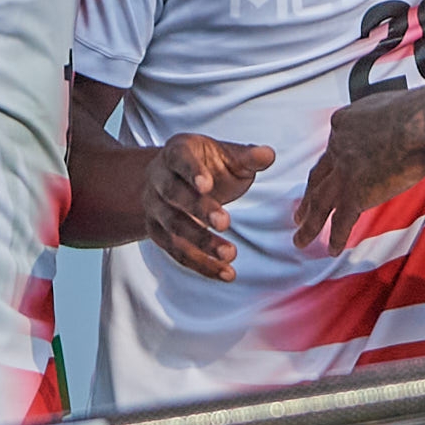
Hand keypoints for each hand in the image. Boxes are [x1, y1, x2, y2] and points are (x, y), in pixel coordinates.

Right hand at [144, 134, 273, 280]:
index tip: (206, 185)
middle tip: (225, 223)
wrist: (178, 181)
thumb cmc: (208, 166)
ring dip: (201, 242)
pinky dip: (200, 264)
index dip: (191, 172)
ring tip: (230, 254)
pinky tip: (225, 272)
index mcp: (177, 151)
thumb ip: (248, 157)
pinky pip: (177, 251)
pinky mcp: (158, 232)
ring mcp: (155, 207)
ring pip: (173, 227)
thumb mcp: (228, 156)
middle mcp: (159, 178)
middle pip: (174, 195)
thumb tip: (269, 155)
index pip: (180, 160)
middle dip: (199, 210)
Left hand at [295, 87, 424, 252]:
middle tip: (299, 212)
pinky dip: (336, 238)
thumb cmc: (420, 111)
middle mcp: (338, 148)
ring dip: (309, 224)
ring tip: (300, 239)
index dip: (332, 164)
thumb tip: (390, 124)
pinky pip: (341, 221)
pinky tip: (332, 250)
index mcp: (344, 124)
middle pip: (318, 178)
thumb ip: (380, 118)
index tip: (332, 173)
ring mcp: (344, 173)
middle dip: (307, 198)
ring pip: (320, 203)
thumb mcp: (390, 105)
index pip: (334, 148)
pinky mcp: (355, 193)